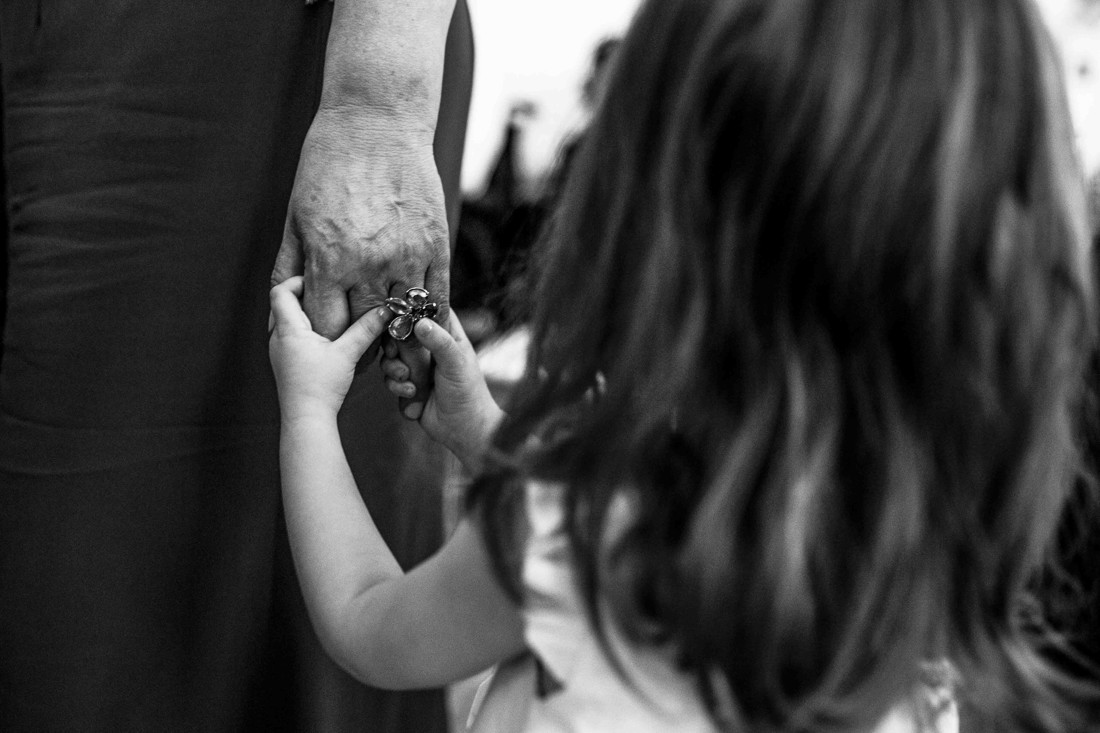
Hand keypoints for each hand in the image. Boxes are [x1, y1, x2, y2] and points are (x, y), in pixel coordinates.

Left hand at [269, 276, 390, 423]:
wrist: (306, 420)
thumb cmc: (322, 388)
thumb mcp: (348, 353)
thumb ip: (366, 329)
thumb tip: (385, 311)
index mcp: (288, 329)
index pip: (280, 290)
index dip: (296, 280)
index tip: (318, 281)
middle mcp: (277, 338)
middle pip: (281, 304)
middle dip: (302, 295)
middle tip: (326, 294)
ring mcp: (278, 352)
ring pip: (285, 321)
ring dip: (303, 314)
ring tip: (328, 315)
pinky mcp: (284, 364)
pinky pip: (288, 337)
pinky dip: (302, 331)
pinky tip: (323, 339)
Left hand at [271, 107, 450, 419]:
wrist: (376, 122)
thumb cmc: (326, 165)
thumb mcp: (296, 216)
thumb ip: (290, 267)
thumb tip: (278, 310)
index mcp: (329, 260)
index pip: (327, 327)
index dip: (327, 342)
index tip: (330, 347)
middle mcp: (369, 265)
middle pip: (366, 330)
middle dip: (361, 345)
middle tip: (364, 352)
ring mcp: (407, 257)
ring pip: (404, 318)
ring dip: (398, 334)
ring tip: (392, 339)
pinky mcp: (436, 246)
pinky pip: (436, 297)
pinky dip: (427, 314)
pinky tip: (418, 318)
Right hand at [380, 312, 502, 470]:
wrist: (465, 431)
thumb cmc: (469, 394)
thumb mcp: (456, 364)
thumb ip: (440, 342)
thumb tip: (420, 322)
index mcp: (447, 336)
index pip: (426, 310)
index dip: (410, 309)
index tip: (398, 315)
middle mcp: (430, 348)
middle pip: (400, 334)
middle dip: (394, 346)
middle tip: (394, 354)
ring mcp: (418, 367)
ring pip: (391, 358)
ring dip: (394, 370)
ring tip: (408, 381)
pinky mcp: (408, 386)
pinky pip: (392, 380)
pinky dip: (398, 388)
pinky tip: (413, 396)